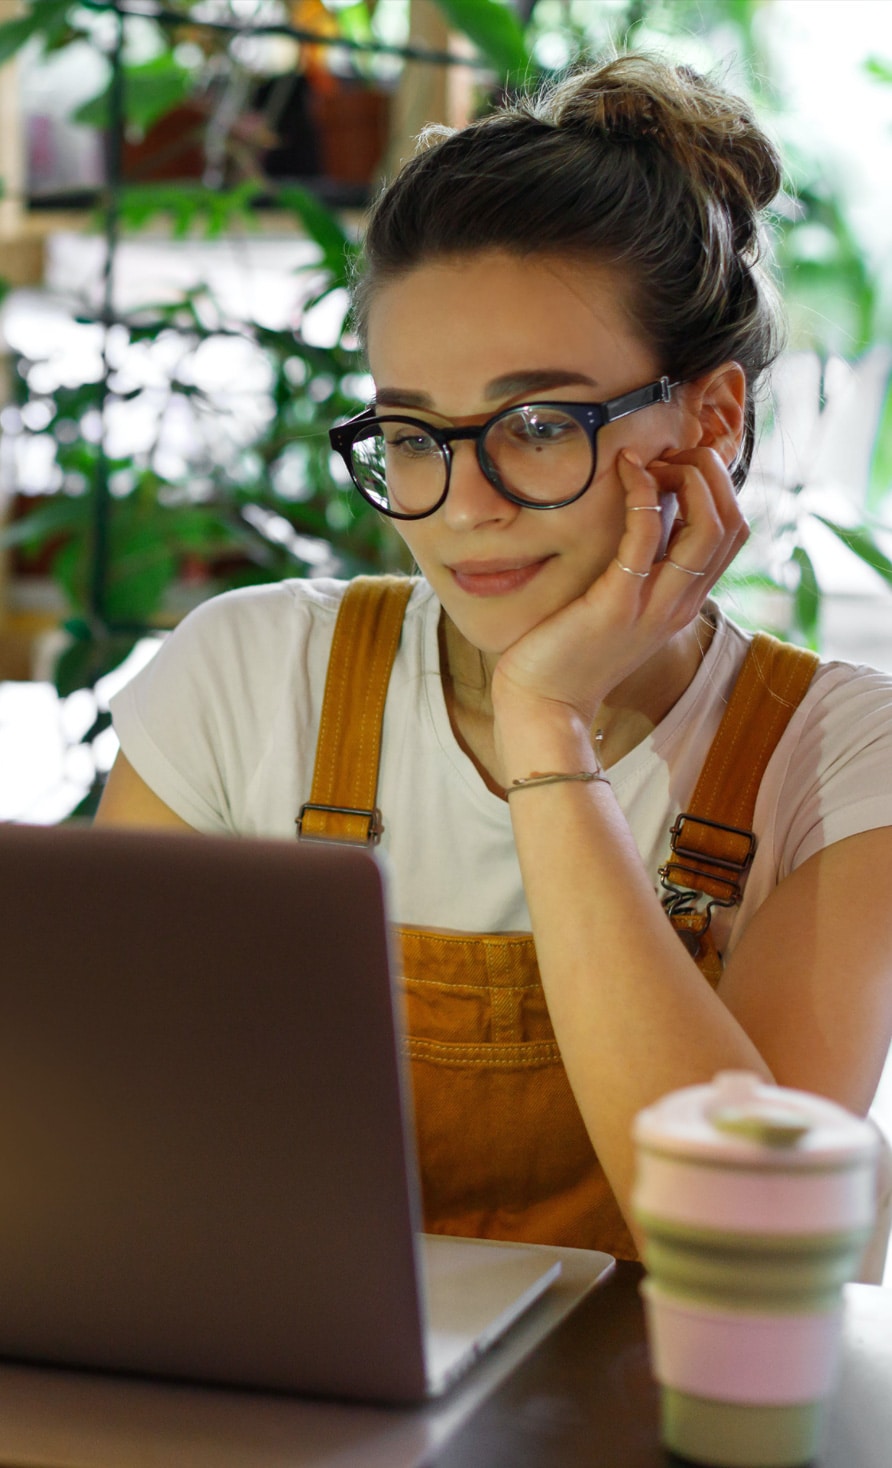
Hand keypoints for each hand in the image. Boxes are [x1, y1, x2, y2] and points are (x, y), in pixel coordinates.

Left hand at [490, 446, 747, 728]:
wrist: (544, 703)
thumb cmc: (571, 650)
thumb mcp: (620, 604)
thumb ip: (640, 567)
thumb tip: (644, 511)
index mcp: (685, 602)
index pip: (733, 532)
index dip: (716, 487)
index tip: (674, 467)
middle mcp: (680, 604)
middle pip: (732, 523)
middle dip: (710, 474)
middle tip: (667, 457)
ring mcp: (653, 605)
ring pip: (708, 528)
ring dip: (688, 478)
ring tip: (651, 460)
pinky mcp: (617, 604)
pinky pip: (647, 537)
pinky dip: (643, 494)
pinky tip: (625, 470)